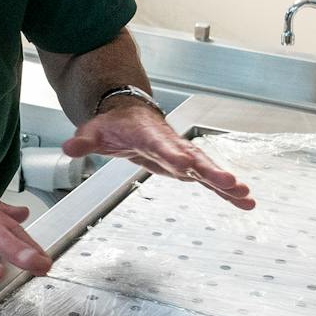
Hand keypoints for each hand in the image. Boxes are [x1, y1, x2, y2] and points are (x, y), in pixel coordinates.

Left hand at [63, 101, 255, 208]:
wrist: (129, 114)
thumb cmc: (113, 125)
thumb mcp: (93, 131)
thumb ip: (84, 141)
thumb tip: (68, 148)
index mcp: (148, 134)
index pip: (160, 144)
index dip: (171, 154)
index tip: (184, 165)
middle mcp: (171, 144)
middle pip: (194, 158)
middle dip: (212, 171)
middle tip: (231, 182)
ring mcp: (182, 154)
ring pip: (207, 169)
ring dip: (226, 183)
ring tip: (246, 195)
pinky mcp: (188, 166)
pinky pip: (209, 179)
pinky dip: (227, 191)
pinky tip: (246, 202)